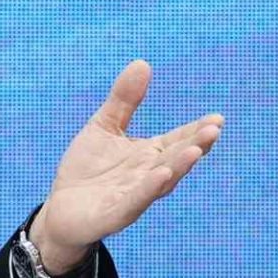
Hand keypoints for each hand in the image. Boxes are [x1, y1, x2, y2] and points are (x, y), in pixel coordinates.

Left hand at [28, 60, 222, 273]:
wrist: (61, 209)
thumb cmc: (87, 169)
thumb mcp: (104, 127)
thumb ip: (124, 100)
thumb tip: (143, 62)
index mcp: (149, 155)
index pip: (178, 140)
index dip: (196, 130)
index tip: (217, 119)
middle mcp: (148, 176)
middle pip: (175, 158)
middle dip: (195, 144)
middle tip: (214, 129)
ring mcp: (134, 197)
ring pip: (161, 180)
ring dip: (179, 166)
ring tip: (196, 150)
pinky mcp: (115, 214)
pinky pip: (135, 200)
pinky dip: (148, 189)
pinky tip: (161, 174)